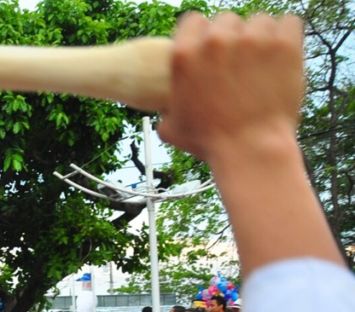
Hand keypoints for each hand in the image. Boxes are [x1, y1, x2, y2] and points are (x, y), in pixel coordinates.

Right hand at [157, 13, 304, 164]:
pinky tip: (281, 53)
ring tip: (262, 59)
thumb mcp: (172, 128)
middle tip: (238, 59)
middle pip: (226, 20)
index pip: (193, 21)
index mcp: (184, 55)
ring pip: (258, 21)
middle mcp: (216, 41)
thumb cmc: (210, 142)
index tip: (210, 47)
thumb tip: (165, 109)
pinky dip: (286, 34)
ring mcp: (252, 40)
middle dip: (231, 36)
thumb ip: (166, 110)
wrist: (250, 149)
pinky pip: (288, 22)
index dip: (202, 33)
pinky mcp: (284, 45)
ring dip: (260, 36)